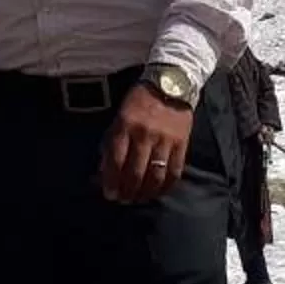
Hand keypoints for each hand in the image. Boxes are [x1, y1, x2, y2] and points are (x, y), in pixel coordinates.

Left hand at [100, 83, 191, 203]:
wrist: (171, 83)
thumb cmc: (139, 101)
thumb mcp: (119, 117)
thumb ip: (110, 143)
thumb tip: (103, 172)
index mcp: (125, 126)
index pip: (116, 161)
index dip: (111, 182)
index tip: (109, 194)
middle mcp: (145, 134)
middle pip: (135, 172)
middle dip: (127, 192)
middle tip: (123, 200)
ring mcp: (165, 140)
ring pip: (155, 176)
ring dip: (145, 193)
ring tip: (139, 199)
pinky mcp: (182, 143)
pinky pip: (174, 171)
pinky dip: (166, 186)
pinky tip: (159, 192)